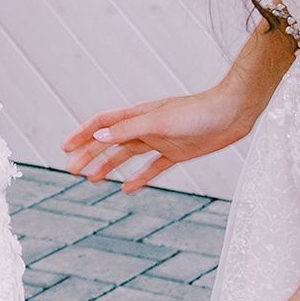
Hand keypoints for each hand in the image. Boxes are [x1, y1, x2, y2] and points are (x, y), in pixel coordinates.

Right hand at [61, 84, 255, 191]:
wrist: (233, 113)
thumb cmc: (197, 112)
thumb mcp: (158, 121)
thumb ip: (128, 130)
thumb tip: (98, 138)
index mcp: (137, 115)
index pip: (102, 124)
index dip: (82, 135)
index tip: (66, 148)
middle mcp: (145, 127)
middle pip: (110, 142)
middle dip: (90, 155)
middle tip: (73, 170)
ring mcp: (160, 141)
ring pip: (127, 156)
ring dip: (109, 167)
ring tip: (92, 180)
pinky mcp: (177, 153)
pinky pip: (152, 168)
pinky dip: (139, 178)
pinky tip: (127, 189)